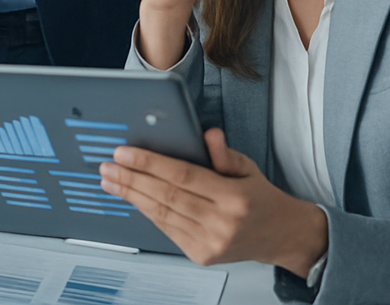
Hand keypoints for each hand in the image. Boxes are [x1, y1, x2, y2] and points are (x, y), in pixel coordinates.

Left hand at [99, 128, 327, 275]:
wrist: (282, 237)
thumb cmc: (260, 197)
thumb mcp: (248, 167)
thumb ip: (224, 152)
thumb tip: (207, 134)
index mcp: (234, 197)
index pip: (182, 175)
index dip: (149, 163)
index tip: (123, 152)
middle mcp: (222, 223)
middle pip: (166, 196)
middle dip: (131, 179)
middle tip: (107, 165)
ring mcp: (211, 243)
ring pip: (162, 215)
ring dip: (131, 196)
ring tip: (109, 180)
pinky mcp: (202, 255)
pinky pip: (167, 229)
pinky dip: (147, 211)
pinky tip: (131, 197)